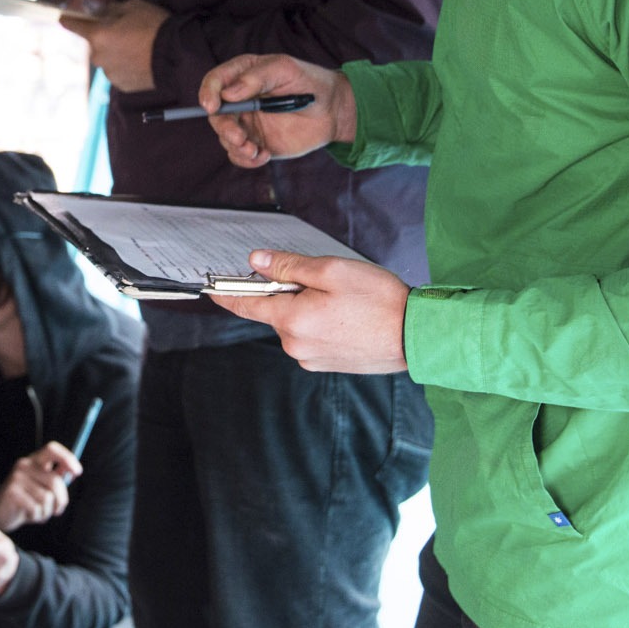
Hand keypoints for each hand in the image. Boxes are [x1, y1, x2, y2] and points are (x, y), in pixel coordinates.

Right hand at [0, 442, 81, 531]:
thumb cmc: (24, 498)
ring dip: (47, 511)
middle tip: (58, 509)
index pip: (52, 449)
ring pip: (47, 497)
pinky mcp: (12, 492)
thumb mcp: (40, 485)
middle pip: (55, 481)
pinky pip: (36, 508)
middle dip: (61, 500)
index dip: (67, 458)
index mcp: (33, 460)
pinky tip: (29, 515)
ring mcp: (16, 478)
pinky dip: (37, 516)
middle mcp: (24, 465)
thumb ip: (55, 477)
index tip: (77, 472)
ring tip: (38, 511)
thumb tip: (71, 472)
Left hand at [66, 0, 169, 92]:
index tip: (63, 18)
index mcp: (97, 36)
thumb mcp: (133, 7)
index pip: (73, 25)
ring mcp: (109, 74)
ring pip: (106, 58)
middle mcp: (98, 57)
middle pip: (94, 43)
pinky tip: (141, 59)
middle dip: (104, 36)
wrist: (176, 56)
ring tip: (138, 47)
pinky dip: (124, 65)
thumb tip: (91, 10)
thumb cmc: (155, 26)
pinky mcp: (121, 85)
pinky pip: (117, 71)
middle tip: (126, 31)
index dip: (69, 20)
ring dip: (115, 52)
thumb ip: (108, 9)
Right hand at [198, 54, 355, 165]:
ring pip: (226, 137)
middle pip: (217, 114)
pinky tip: (264, 156)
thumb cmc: (310, 82)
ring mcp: (247, 123)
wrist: (333, 111)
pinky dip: (247, 160)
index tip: (211, 106)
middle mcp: (240, 100)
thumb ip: (257, 78)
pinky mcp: (256, 142)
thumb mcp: (286, 70)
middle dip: (224, 128)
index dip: (208, 93)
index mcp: (243, 75)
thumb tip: (228, 94)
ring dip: (236, 147)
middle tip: (239, 138)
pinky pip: (240, 155)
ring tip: (256, 150)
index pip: (215, 82)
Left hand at [208, 253, 408, 373]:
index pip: (246, 306)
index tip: (211, 288)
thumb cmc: (378, 300)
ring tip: (344, 301)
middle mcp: (295, 346)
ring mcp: (311, 359)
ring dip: (308, 309)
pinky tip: (347, 316)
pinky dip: (321, 324)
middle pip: (276, 312)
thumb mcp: (331, 271)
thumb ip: (289, 266)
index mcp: (292, 321)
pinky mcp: (327, 365)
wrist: (417, 336)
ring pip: (296, 325)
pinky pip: (312, 338)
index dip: (227, 294)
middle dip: (288, 293)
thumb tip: (256, 262)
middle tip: (323, 280)